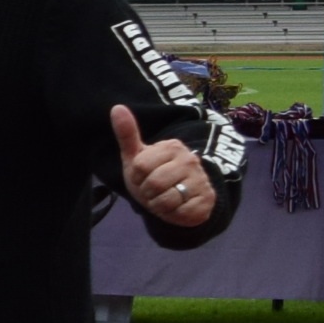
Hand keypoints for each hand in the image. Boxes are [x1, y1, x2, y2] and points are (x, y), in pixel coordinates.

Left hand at [115, 106, 220, 226]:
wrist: (178, 198)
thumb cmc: (152, 175)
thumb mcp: (136, 156)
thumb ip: (127, 134)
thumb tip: (116, 107)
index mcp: (172, 147)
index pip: (139, 166)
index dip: (136, 177)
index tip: (143, 176)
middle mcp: (190, 160)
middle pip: (152, 184)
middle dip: (147, 193)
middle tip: (153, 191)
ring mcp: (201, 180)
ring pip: (166, 200)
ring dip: (159, 206)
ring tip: (164, 199)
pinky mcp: (207, 200)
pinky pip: (180, 213)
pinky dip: (173, 215)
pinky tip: (177, 208)